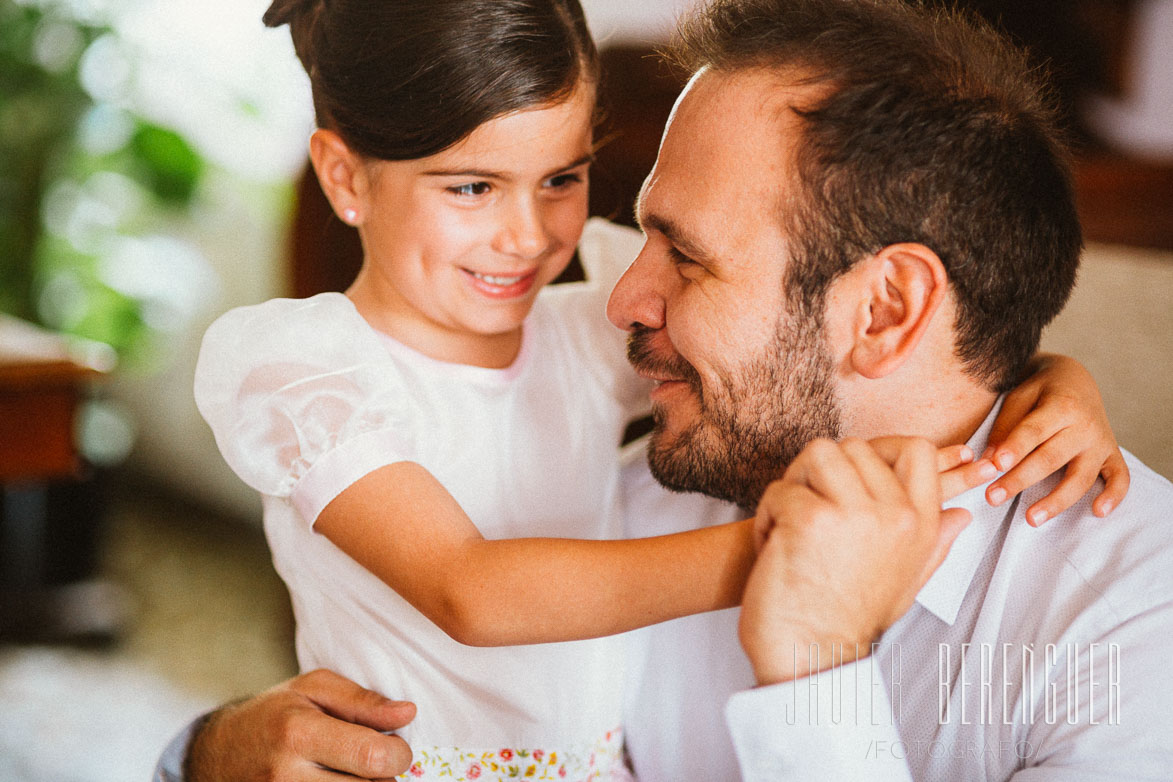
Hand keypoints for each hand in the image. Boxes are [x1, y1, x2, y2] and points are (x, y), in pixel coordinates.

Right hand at [187, 669, 415, 781]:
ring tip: (354, 773)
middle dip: (384, 776)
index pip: (372, 757)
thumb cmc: (274, 714)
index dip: (399, 753)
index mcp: (299, 733)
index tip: (395, 745)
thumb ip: (363, 701)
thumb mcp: (313, 689)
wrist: (217, 753)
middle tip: (372, 761)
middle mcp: (287, 776)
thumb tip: (408, 714)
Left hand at [740, 437, 970, 686]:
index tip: (849, 473)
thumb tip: (961, 515)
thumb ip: (934, 542)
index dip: (877, 448)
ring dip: (794, 485)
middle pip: (853, 447)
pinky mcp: (812, 518)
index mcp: (920, 525)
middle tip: (807, 510)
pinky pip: (781, 488)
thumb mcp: (907, 581)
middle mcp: (895, 515)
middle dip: (821, 473)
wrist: (809, 659)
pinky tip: (772, 546)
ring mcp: (855, 514)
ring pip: (817, 453)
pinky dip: (766, 515)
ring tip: (790, 523)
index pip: (915, 449)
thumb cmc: (849, 619)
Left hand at [986, 353, 1128, 523]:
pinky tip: (1098, 512)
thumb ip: (1005, 426)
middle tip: (992, 498)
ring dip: (1056, 501)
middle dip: (1020, 480)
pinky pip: (1120, 478)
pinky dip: (1114, 495)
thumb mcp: (1019, 397)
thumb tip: (989, 460)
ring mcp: (1101, 442)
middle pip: (1051, 458)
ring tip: (1031, 519)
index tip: (994, 465)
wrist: (1075, 379)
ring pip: (1080, 477)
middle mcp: (1085, 426)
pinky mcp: (1112, 455)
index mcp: (1060, 406)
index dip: (1015, 448)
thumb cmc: (1040, 392)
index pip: (1034, 431)